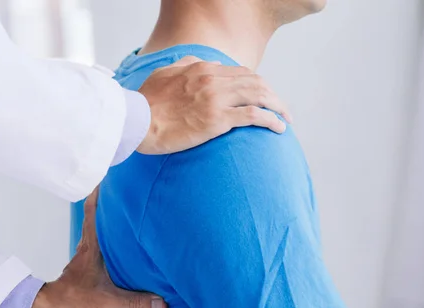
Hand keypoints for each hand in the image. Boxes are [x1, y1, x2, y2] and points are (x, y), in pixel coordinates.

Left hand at [24, 188, 166, 307]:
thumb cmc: (72, 302)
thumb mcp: (108, 302)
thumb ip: (136, 301)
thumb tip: (162, 302)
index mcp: (92, 248)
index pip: (93, 212)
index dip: (99, 193)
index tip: (109, 178)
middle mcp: (87, 250)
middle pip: (98, 222)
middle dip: (112, 210)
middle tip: (128, 197)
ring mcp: (85, 263)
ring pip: (100, 240)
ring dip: (112, 232)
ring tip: (131, 227)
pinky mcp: (85, 276)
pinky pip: (101, 258)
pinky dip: (111, 253)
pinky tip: (124, 261)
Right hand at [136, 56, 292, 154]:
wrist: (137, 121)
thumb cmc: (146, 102)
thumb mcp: (165, 74)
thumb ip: (186, 65)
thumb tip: (202, 63)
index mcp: (202, 69)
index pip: (240, 73)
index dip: (257, 84)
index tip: (263, 96)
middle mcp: (213, 80)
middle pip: (255, 82)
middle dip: (273, 95)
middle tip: (281, 109)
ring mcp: (217, 99)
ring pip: (259, 96)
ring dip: (277, 107)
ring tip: (286, 119)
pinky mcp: (217, 120)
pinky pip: (253, 116)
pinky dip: (270, 120)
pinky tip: (278, 129)